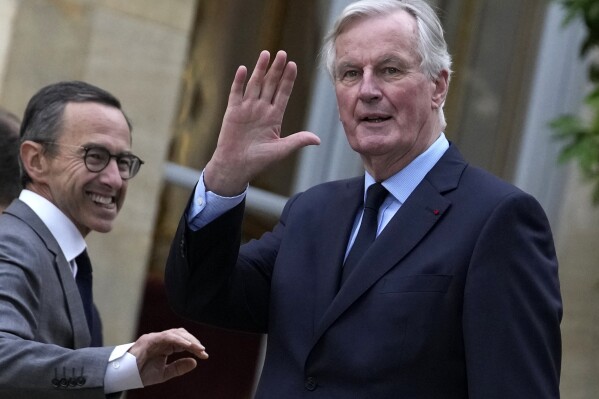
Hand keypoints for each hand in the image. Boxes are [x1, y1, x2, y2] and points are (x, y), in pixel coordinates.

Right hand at [128, 328, 208, 386]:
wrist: (123, 377)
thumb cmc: (141, 374)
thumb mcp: (163, 373)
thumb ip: (178, 367)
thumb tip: (195, 362)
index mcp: (165, 346)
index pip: (183, 341)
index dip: (194, 347)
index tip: (205, 355)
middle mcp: (161, 339)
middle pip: (182, 334)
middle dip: (194, 342)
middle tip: (203, 352)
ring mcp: (155, 338)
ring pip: (176, 333)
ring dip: (189, 340)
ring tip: (198, 349)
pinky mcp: (149, 340)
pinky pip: (166, 337)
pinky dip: (178, 340)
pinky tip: (187, 345)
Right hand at [205, 50, 320, 195]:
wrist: (236, 167)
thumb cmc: (259, 161)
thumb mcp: (281, 149)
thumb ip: (298, 141)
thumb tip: (318, 140)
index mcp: (274, 117)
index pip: (283, 93)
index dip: (288, 80)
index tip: (293, 65)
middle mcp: (261, 109)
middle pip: (270, 85)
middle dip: (276, 69)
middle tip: (282, 53)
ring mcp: (247, 109)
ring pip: (255, 85)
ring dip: (260, 70)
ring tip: (265, 54)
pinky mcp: (233, 112)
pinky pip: (236, 94)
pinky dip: (239, 82)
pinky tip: (243, 69)